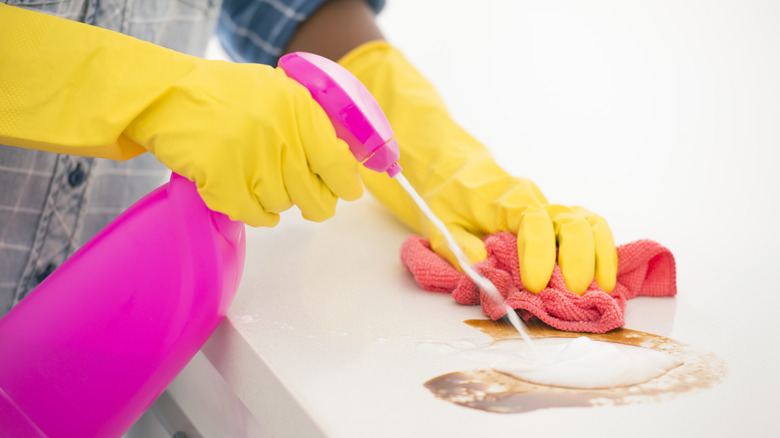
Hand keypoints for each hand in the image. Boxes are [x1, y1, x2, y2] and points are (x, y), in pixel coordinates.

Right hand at [0, 4, 362, 226]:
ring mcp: (250, 158)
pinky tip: (249, 199)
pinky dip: (256, 214)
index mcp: (298, 110)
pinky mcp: (222, 180)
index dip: (345, 185)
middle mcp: (279, 134)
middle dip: (316, 204)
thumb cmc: (226, 95)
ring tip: (261, 181)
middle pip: (314, 196)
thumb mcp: (278, 92)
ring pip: (283, 206)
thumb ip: (310, 122)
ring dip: (277, 201)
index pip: (337, 164)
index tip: (347, 192)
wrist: (169, 95)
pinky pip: (254, 215)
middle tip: (312, 204)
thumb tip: (343, 162)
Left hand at [339, 41, 616, 293]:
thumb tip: (485, 270)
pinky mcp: (555, 220)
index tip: (534, 285)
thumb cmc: (448, 196)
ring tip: (601, 290)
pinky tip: (603, 279)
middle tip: (574, 293)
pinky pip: (587, 230)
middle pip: (572, 221)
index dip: (538, 254)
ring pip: (588, 223)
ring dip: (600, 255)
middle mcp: (535, 200)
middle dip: (579, 258)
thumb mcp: (442, 224)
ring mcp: (549, 209)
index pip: (533, 222)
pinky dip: (601, 252)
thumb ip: (460, 248)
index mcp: (505, 199)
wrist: (454, 171)